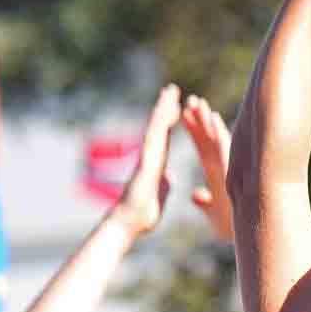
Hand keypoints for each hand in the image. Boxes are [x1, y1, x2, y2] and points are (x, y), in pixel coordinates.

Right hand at [108, 85, 180, 237]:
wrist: (130, 222)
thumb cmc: (143, 213)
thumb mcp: (161, 192)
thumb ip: (164, 181)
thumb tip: (167, 176)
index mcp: (158, 163)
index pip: (167, 138)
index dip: (173, 122)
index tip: (180, 107)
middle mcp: (152, 156)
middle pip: (161, 127)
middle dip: (167, 108)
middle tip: (173, 89)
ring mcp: (147, 157)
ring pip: (156, 128)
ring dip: (163, 108)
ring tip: (170, 91)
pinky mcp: (146, 161)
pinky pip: (154, 138)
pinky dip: (160, 123)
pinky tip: (166, 110)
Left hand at [180, 95, 234, 243]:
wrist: (244, 236)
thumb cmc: (231, 226)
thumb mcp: (214, 212)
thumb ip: (204, 202)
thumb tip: (195, 195)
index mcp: (215, 173)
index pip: (201, 147)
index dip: (193, 130)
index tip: (183, 113)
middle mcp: (222, 166)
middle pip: (207, 138)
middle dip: (198, 119)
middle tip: (190, 99)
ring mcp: (228, 167)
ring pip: (215, 139)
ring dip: (206, 121)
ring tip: (197, 102)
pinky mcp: (232, 170)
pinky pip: (223, 148)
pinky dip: (219, 133)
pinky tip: (213, 118)